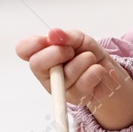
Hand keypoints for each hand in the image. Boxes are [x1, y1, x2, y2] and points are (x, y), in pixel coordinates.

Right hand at [14, 26, 132, 130]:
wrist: (108, 72)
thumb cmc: (87, 54)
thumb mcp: (79, 39)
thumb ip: (67, 37)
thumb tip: (53, 33)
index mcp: (43, 54)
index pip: (24, 49)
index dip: (31, 44)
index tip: (46, 40)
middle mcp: (46, 72)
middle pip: (36, 64)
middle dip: (56, 53)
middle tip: (71, 51)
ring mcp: (58, 87)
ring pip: (65, 74)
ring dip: (84, 60)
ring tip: (90, 58)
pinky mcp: (74, 98)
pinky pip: (82, 84)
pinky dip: (94, 72)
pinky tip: (96, 70)